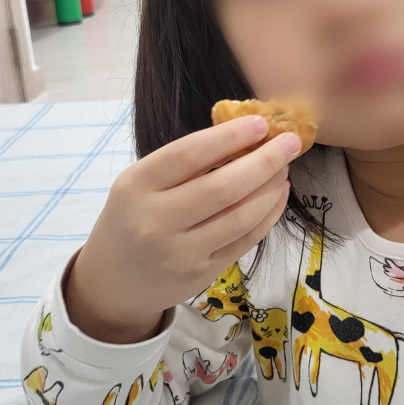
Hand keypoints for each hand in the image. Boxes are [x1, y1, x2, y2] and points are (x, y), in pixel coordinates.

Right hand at [65, 116, 299, 343]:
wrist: (113, 281)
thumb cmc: (132, 219)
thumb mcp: (139, 184)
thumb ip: (182, 164)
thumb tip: (242, 135)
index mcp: (136, 187)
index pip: (189, 155)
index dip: (229, 136)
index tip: (261, 122)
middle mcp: (156, 221)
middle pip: (223, 188)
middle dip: (264, 161)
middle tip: (290, 142)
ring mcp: (181, 252)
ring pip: (240, 217)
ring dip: (270, 189)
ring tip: (284, 168)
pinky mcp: (202, 274)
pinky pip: (245, 241)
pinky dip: (268, 215)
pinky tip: (277, 196)